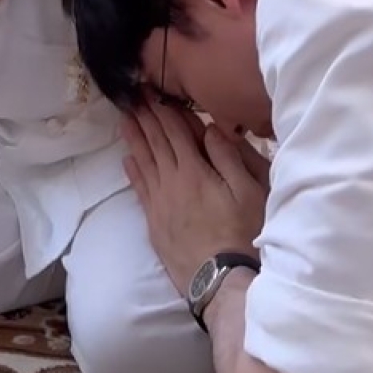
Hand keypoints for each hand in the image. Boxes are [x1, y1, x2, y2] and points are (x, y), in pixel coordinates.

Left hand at [123, 102, 267, 296]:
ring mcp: (161, 203)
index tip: (151, 92)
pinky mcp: (155, 223)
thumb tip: (210, 127)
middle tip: (132, 97)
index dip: (163, 110)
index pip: (175, 132)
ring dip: (134, 139)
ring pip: (144, 162)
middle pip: (156, 143)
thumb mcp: (247, 191)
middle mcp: (172, 182)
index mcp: (194, 171)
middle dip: (145, 118)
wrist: (220, 281)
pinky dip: (133, 171)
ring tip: (124, 119)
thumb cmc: (242, 234)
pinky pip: (140, 189)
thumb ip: (228, 157)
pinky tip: (128, 160)